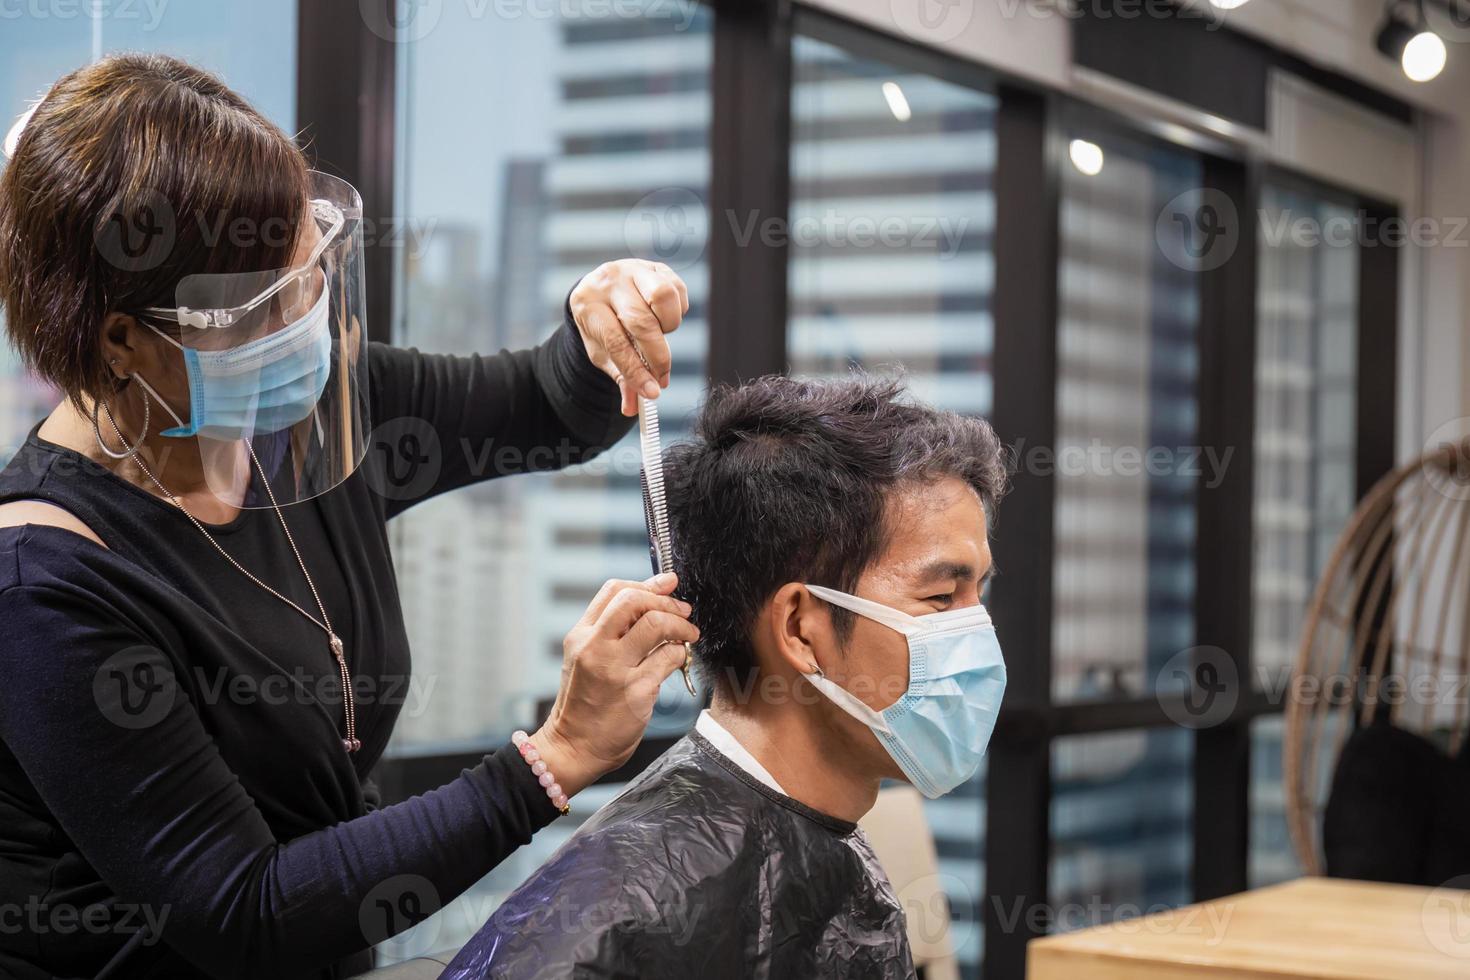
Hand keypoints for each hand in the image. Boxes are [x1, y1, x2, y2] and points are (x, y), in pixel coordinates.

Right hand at [533, 573, 698, 797]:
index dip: (647, 583)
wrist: (573, 747)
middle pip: (634, 600)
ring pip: (655, 624)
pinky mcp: (636, 691)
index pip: (614, 591)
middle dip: (666, 601)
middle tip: (683, 611)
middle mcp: (594, 647)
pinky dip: (681, 654)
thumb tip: (651, 601)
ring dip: (681, 625)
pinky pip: (668, 658)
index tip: (668, 584)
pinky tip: (679, 660)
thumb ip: (611, 632)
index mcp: (581, 635)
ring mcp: (614, 669)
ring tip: (689, 634)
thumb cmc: (585, 703)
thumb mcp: (585, 659)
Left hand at [568, 259, 689, 416]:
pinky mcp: (657, 266)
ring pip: (663, 298)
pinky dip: (677, 311)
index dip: (637, 371)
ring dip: (668, 326)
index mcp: (589, 304)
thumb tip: (633, 408)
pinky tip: (663, 318)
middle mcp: (609, 281)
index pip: (616, 342)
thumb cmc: (603, 325)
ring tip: (658, 334)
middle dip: (657, 356)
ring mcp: (634, 269)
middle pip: (641, 322)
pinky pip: (678, 290)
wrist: (602, 289)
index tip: (653, 392)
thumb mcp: (603, 352)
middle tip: (662, 377)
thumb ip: (621, 378)